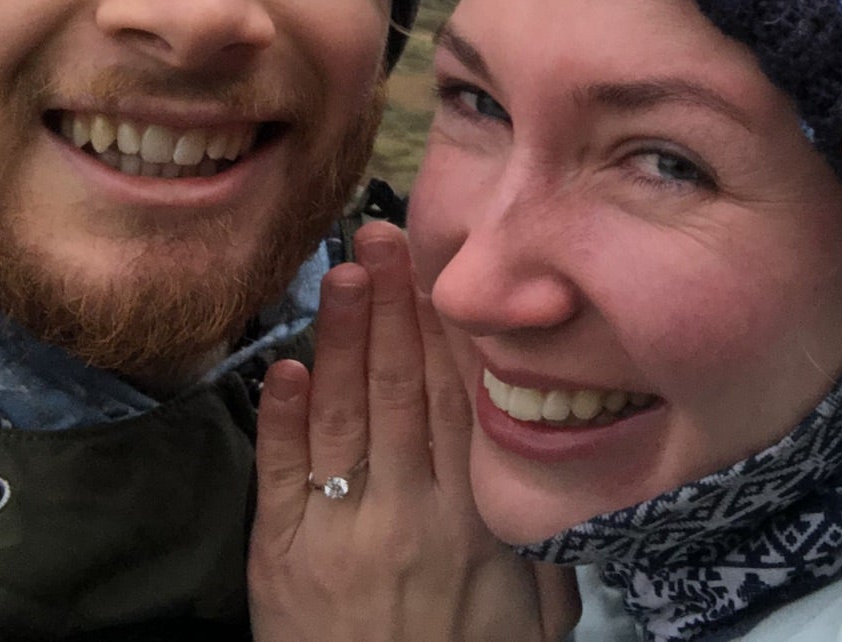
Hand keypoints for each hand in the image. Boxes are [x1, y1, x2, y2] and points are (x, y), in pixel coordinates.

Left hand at [249, 222, 579, 641]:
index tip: (442, 269)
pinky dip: (282, 419)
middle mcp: (412, 514)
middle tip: (382, 236)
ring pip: (344, 417)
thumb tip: (560, 468)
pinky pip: (282, 479)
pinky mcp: (281, 562)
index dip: (448, 330)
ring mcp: (342, 534)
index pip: (461, 401)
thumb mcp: (537, 611)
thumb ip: (543, 538)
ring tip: (342, 273)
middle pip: (403, 390)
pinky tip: (285, 367)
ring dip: (343, 339)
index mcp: (475, 520)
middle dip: (394, 307)